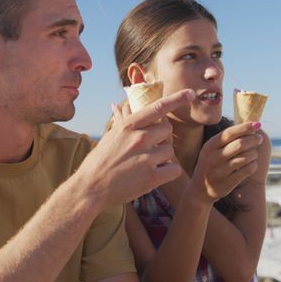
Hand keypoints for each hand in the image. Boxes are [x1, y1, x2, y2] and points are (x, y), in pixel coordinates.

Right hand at [75, 89, 194, 209]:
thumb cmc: (99, 161)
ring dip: (163, 156)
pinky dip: (168, 172)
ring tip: (146, 163)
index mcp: (128, 126)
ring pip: (170, 150)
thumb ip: (121, 120)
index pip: (158, 107)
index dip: (177, 99)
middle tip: (150, 147)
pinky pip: (174, 169)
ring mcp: (146, 158)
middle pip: (167, 129)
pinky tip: (156, 174)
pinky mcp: (151, 178)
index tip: (190, 93)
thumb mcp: (109, 136)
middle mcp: (139, 138)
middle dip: (162, 136)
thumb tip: (120, 104)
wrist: (90, 188)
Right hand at [188, 122, 262, 204]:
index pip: (229, 133)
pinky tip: (252, 164)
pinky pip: (247, 170)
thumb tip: (250, 126)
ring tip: (254, 153)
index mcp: (209, 147)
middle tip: (259, 139)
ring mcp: (220, 171)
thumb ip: (226, 139)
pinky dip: (253, 165)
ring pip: (245, 157)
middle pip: (240, 144)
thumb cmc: (210, 165)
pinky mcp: (228, 182)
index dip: (245, 127)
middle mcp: (213, 158)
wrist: (200, 190)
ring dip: (254, 153)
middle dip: (253, 140)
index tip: (256, 124)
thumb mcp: (211, 150)